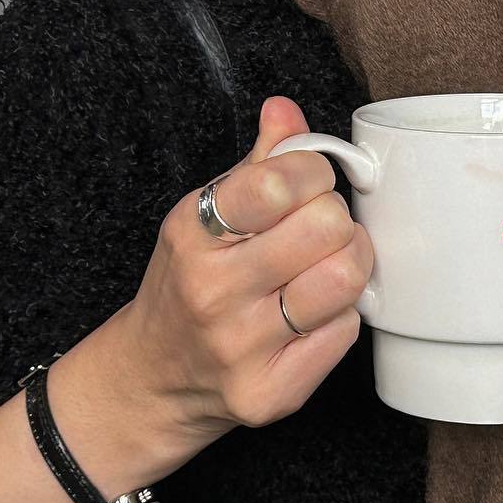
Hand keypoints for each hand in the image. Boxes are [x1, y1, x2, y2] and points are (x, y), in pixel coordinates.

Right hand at [113, 94, 374, 450]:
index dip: (313, 173)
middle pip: (327, 227)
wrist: (152, 379)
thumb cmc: (187, 286)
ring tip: (325, 266)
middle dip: (336, 218)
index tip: (309, 183)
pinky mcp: (271, 392)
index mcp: (194, 235)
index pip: (279, 181)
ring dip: (349, 265)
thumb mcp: (203, 216)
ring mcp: (242, 347)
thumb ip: (256, 163)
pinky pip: (345, 332)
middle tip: (320, 229)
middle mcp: (213, 291)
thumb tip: (285, 111)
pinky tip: (313, 314)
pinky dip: (341, 316)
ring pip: (345, 280)